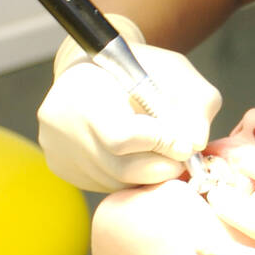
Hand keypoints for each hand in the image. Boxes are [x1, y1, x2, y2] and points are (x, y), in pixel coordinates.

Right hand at [37, 13, 221, 191]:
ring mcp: (57, 150)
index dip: (160, 144)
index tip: (184, 144)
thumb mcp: (177, 70)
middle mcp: (61, 124)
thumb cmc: (142, 68)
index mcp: (84, 91)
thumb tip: (196, 143)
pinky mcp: (62, 167)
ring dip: (148, 173)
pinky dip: (130, 177)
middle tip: (181, 156)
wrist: (97, 70)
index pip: (122, 137)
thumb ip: (197, 102)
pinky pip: (105, 186)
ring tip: (159, 149)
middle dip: (161, 165)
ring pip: (116, 182)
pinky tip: (136, 153)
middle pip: (121, 167)